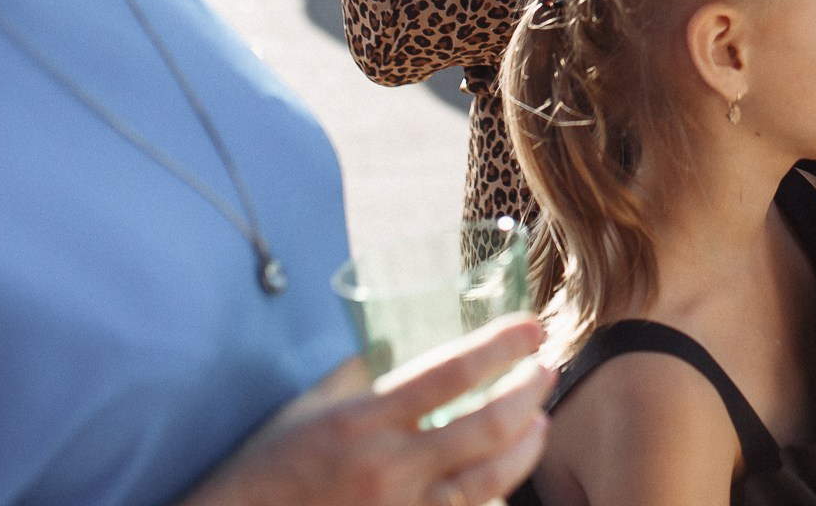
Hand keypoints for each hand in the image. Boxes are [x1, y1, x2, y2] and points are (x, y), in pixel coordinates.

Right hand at [185, 316, 550, 505]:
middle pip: (487, 426)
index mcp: (368, 418)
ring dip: (526, 447)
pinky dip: (491, 495)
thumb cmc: (267, 468)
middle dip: (529, 392)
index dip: (501, 346)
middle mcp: (392, 465)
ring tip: (540, 421)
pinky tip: (504, 476)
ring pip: (489, 480)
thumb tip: (391, 343)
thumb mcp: (307, 407)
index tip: (532, 328)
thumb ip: (357, 374)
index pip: (452, 371)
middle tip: (548, 369)